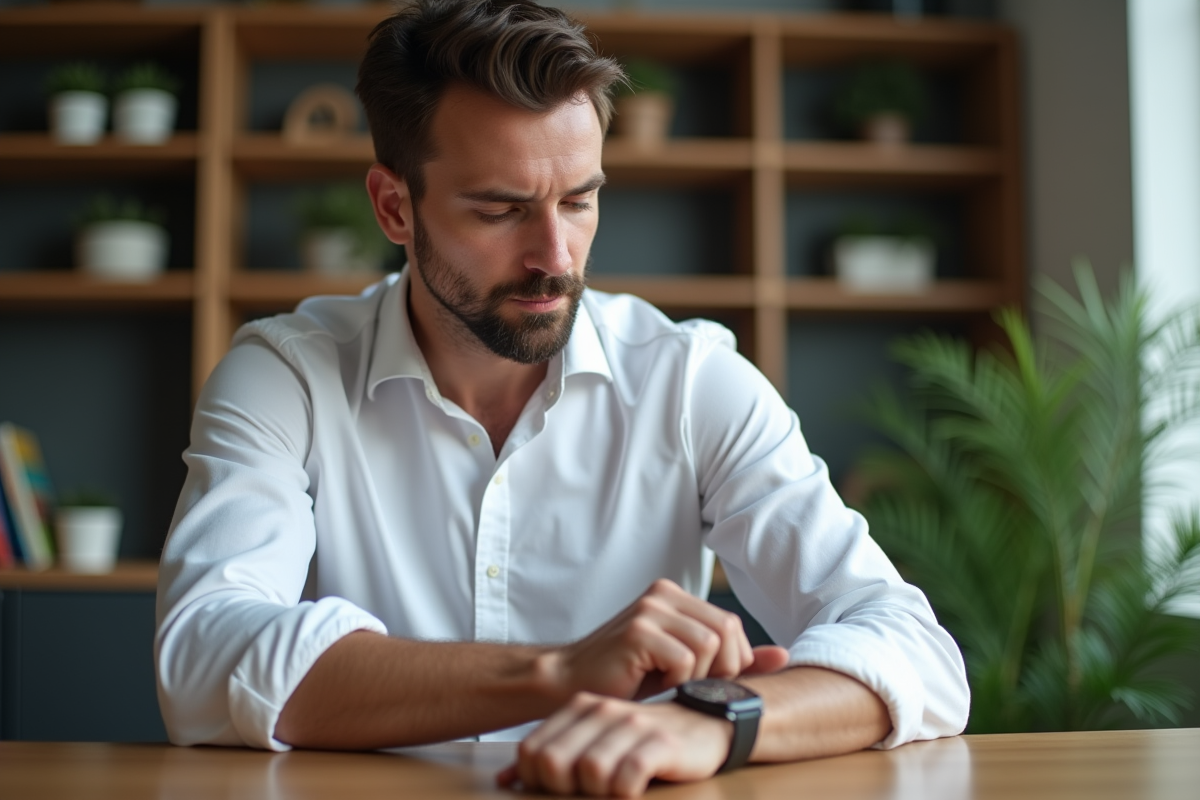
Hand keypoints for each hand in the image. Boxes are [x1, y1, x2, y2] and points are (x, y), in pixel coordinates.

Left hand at [497, 693, 731, 796]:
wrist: (706, 725)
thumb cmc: (645, 739)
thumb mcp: (594, 740)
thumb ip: (552, 754)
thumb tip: (503, 782)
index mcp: (581, 707)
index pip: (531, 752)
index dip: (536, 781)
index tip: (560, 789)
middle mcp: (602, 711)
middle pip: (553, 763)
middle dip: (561, 790)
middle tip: (587, 791)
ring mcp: (632, 726)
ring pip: (589, 771)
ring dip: (597, 792)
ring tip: (614, 789)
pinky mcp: (661, 744)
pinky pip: (628, 776)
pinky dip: (626, 792)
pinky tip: (634, 790)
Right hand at [542, 579, 790, 701]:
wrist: (568, 684)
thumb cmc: (626, 681)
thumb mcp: (685, 667)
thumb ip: (731, 660)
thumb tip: (784, 656)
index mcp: (674, 596)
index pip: (731, 623)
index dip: (729, 660)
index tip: (703, 682)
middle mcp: (662, 594)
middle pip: (726, 630)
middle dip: (719, 669)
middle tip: (688, 687)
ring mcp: (650, 610)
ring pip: (710, 644)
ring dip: (695, 677)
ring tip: (667, 685)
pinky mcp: (638, 631)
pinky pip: (686, 658)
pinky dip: (676, 681)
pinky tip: (652, 685)